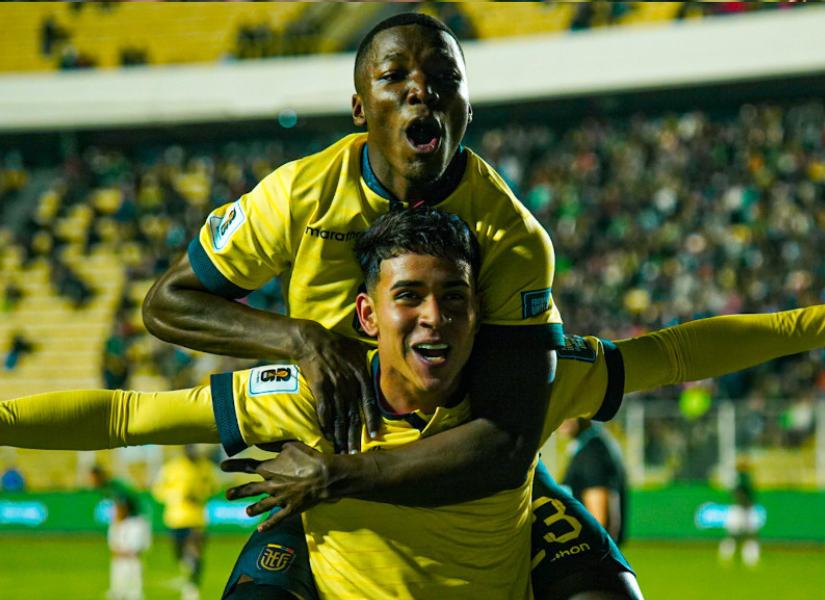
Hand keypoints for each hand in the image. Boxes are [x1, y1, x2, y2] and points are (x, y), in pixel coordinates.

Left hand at [221, 442, 330, 531]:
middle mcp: (271, 485)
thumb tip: (255, 442)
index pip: (247, 466)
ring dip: (253, 509)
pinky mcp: (291, 509)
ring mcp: (280, 499)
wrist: (324, 476)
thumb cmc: (308, 458)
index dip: (234, 465)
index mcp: (269, 469)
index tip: (222, 465)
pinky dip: (268, 525)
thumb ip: (271, 445)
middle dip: (238, 492)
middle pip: (251, 489)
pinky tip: (260, 530)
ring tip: (246, 512)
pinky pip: (277, 519)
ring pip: (262, 505)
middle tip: (227, 494)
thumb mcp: (289, 445)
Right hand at [294, 321, 380, 452]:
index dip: (372, 420)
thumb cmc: (336, 343)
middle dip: (355, 437)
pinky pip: (323, 410)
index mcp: (361, 375)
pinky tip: (327, 436)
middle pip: (354, 415)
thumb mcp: (358, 347)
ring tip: (341, 451)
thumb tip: (384, 358)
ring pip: (339, 417)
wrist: (312, 338)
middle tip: (355, 454)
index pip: (370, 403)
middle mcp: (350, 384)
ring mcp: (334, 386)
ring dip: (341, 436)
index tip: (374, 436)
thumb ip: (370, 358)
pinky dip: (325, 425)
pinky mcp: (319, 387)